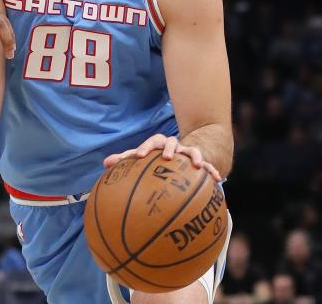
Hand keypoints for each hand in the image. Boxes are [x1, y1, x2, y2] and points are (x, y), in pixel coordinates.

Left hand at [102, 134, 222, 181]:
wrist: (182, 153)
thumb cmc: (157, 159)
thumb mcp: (143, 159)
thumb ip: (126, 161)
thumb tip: (104, 164)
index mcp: (159, 145)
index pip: (151, 142)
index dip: (145, 147)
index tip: (139, 156)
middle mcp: (174, 146)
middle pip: (171, 142)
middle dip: (169, 148)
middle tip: (167, 157)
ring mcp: (188, 153)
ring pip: (192, 152)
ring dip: (195, 157)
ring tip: (198, 165)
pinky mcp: (201, 162)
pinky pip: (208, 166)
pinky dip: (212, 171)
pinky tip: (217, 180)